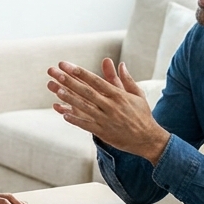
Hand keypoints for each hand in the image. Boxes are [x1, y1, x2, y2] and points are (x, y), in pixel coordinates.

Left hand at [46, 59, 169, 161]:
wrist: (148, 139)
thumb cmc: (142, 115)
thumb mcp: (137, 95)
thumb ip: (126, 79)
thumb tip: (120, 64)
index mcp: (119, 95)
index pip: (96, 81)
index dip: (80, 72)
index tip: (67, 65)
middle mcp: (111, 106)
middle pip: (87, 92)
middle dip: (70, 81)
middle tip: (56, 73)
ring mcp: (106, 120)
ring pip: (85, 107)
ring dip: (70, 99)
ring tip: (57, 90)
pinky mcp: (103, 132)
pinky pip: (87, 125)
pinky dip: (76, 120)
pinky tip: (64, 114)